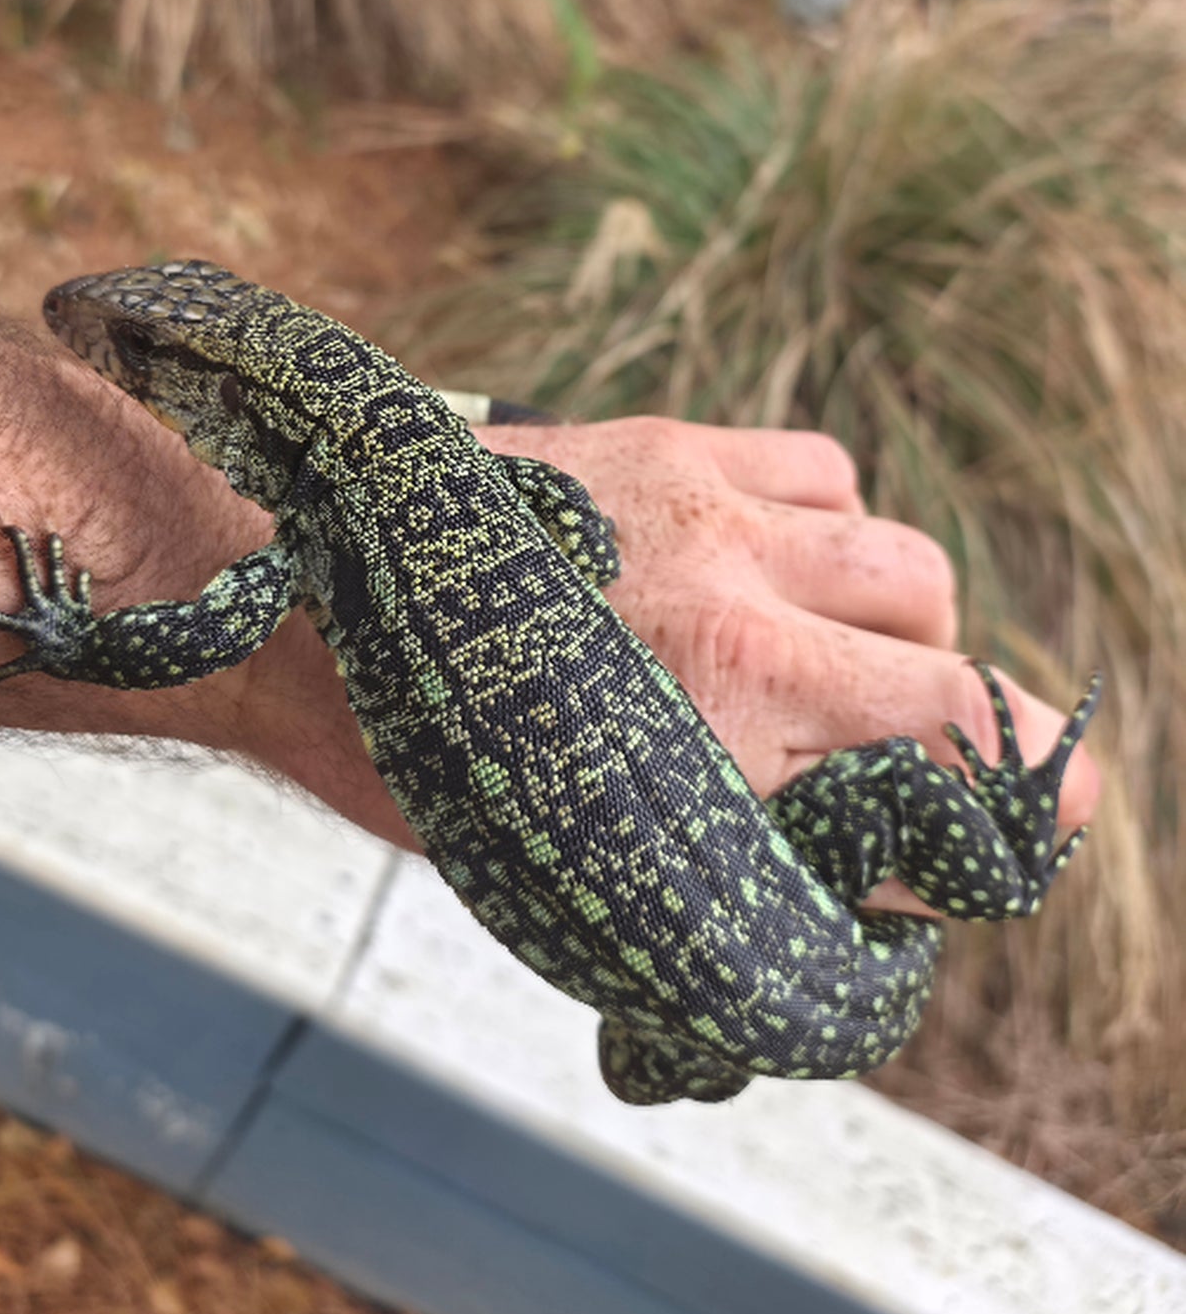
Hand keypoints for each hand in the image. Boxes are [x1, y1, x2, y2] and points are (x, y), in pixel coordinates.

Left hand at [480, 416, 1100, 916]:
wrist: (301, 599)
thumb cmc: (424, 753)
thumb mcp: (583, 861)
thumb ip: (737, 857)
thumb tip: (859, 863)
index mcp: (717, 745)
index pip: (942, 782)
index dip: (1008, 821)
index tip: (1012, 836)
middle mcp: (738, 625)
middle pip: (953, 673)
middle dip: (968, 732)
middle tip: (911, 756)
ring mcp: (714, 523)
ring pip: (908, 567)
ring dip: (905, 628)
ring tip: (839, 655)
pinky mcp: (674, 450)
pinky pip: (826, 472)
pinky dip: (832, 524)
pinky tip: (780, 559)